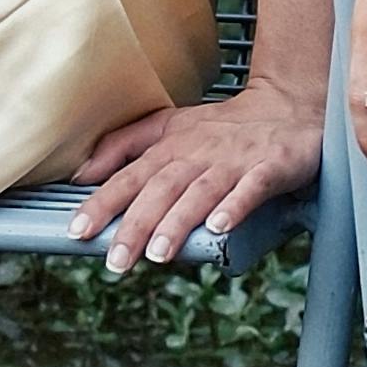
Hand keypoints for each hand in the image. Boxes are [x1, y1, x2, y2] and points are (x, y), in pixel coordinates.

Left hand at [71, 75, 321, 270]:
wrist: (287, 105)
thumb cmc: (221, 126)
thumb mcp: (167, 126)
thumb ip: (122, 146)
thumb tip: (80, 174)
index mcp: (170, 146)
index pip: (130, 176)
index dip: (104, 203)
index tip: (79, 231)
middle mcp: (198, 153)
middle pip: (162, 188)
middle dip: (137, 225)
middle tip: (117, 260)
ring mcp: (234, 160)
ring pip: (201, 191)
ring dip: (179, 221)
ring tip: (159, 254)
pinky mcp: (271, 166)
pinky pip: (252, 187)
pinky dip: (236, 205)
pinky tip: (220, 226)